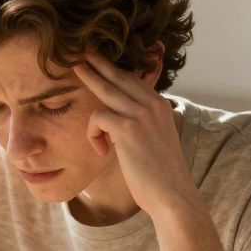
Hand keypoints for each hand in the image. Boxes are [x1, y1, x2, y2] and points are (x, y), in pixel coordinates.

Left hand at [72, 51, 198, 215]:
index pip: (132, 79)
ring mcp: (141, 114)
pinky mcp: (127, 129)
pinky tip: (101, 151)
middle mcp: (152, 104)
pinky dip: (93, 134)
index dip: (113, 70)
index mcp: (160, 105)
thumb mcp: (154, 139)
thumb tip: (116, 120)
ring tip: (78, 82)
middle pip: (118, 76)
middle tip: (79, 55)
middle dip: (96, 63)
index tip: (98, 62)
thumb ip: (140, 123)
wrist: (173, 195)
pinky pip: (97, 117)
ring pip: (104, 91)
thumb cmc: (160, 174)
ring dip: (89, 94)